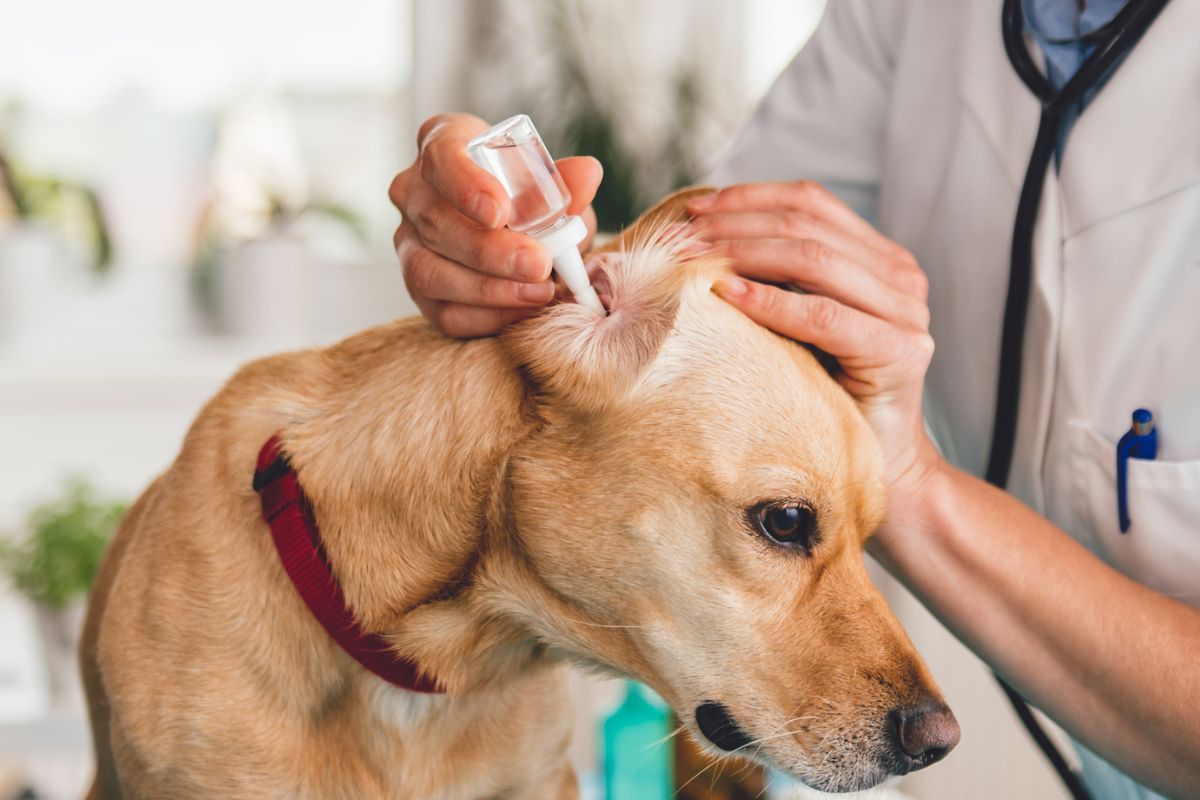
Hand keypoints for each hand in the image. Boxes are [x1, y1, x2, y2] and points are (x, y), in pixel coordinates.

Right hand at [389, 114, 602, 337]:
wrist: (521, 235)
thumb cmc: (531, 197)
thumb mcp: (552, 187)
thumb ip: (565, 184)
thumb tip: (588, 174)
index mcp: (442, 145)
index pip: (440, 157)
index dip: (466, 185)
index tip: (500, 212)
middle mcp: (413, 192)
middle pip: (436, 221)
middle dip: (490, 250)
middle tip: (539, 263)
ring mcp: (408, 242)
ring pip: (428, 270)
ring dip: (488, 288)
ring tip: (538, 292)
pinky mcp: (418, 288)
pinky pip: (441, 310)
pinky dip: (484, 317)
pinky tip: (520, 312)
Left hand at [691, 181, 941, 508]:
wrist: (881, 467)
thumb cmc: (826, 396)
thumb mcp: (798, 324)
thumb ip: (776, 279)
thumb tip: (699, 237)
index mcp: (880, 257)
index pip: (810, 201)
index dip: (749, 197)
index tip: (693, 206)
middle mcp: (901, 275)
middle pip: (807, 224)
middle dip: (736, 224)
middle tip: (683, 235)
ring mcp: (907, 311)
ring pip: (814, 260)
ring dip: (744, 253)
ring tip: (696, 259)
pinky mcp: (902, 351)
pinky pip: (824, 316)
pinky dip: (771, 301)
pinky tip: (728, 294)